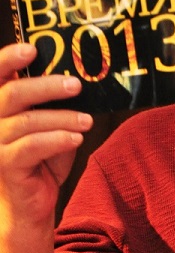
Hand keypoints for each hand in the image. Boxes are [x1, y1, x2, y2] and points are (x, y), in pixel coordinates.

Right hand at [0, 43, 92, 228]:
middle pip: (13, 93)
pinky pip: (33, 145)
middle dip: (47, 86)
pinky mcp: (6, 164)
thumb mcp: (50, 126)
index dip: (9, 58)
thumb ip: (52, 105)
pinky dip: (58, 139)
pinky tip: (77, 138)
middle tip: (76, 85)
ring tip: (87, 121)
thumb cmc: (42, 161)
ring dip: (62, 117)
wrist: (32, 202)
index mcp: (0, 105)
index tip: (32, 50)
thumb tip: (77, 81)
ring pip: (28, 121)